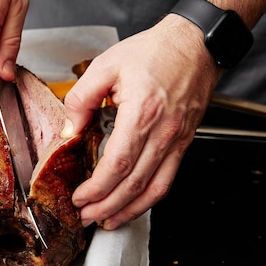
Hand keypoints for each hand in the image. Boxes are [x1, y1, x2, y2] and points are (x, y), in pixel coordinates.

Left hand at [63, 15, 221, 229]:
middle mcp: (163, 132)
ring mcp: (177, 140)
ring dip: (128, 210)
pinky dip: (149, 198)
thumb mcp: (106, 65)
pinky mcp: (183, 143)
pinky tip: (133, 205)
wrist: (196, 44)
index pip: (118, 164)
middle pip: (134, 183)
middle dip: (106, 206)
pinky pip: (168, 179)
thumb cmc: (154, 52)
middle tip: (85, 216)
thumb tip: (69, 130)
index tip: (79, 197)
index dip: (97, 188)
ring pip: (154, 189)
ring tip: (106, 220)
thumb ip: (81, 99)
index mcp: (141, 113)